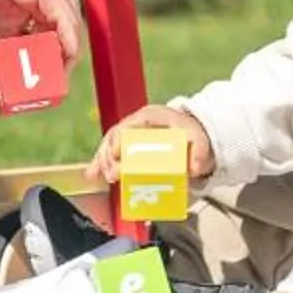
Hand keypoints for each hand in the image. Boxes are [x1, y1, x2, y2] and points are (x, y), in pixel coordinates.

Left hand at [0, 0, 85, 92]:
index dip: (66, 22)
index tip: (70, 53)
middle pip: (54, 11)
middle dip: (64, 42)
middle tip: (58, 76)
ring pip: (41, 32)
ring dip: (46, 58)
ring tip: (39, 88)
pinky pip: (19, 49)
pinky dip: (24, 67)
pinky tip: (14, 89)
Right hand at [89, 103, 212, 185]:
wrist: (188, 133)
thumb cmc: (190, 133)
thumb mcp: (199, 139)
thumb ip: (200, 153)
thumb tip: (195, 168)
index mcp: (151, 116)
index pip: (130, 125)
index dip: (120, 140)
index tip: (116, 155)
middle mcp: (136, 123)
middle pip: (115, 136)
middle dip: (108, 156)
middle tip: (111, 175)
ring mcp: (129, 133)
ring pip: (108, 144)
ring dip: (101, 160)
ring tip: (99, 176)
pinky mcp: (126, 144)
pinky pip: (109, 152)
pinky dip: (101, 163)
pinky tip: (93, 175)